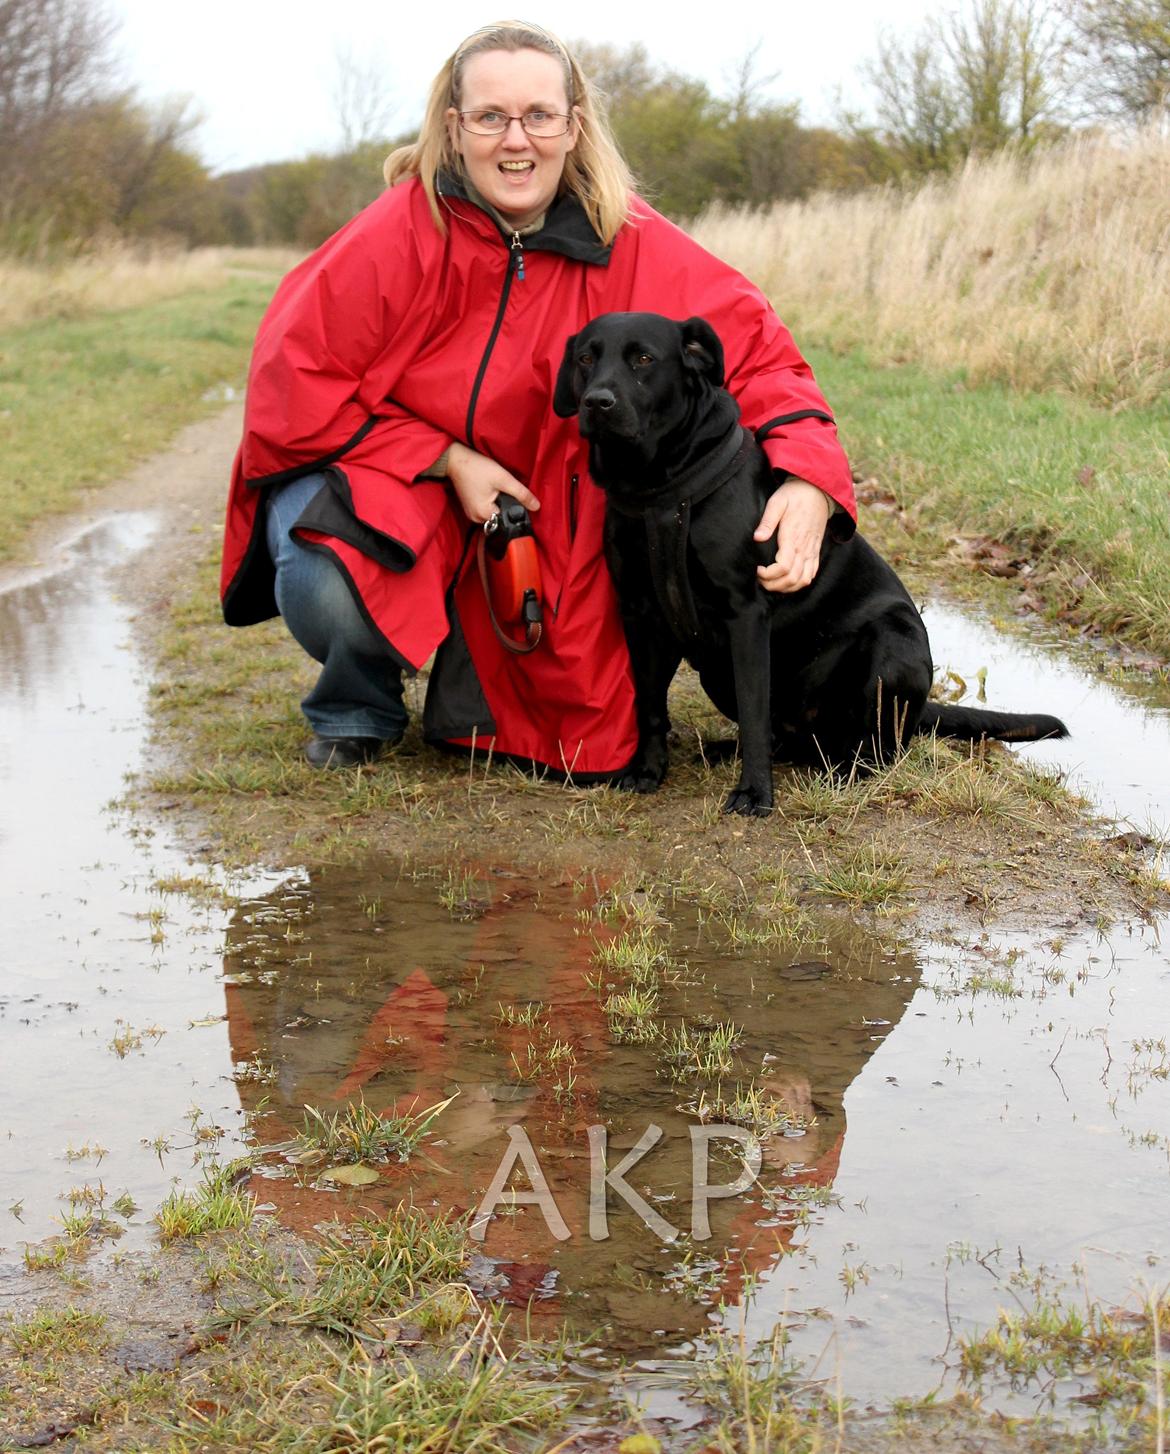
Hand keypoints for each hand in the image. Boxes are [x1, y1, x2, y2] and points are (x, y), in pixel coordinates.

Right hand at [446, 442, 539, 524]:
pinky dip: (490, 501)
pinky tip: (489, 489)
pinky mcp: (470, 508)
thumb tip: (537, 507)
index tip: (514, 497)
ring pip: (493, 513)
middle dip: (506, 505)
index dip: (515, 509)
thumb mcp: (503, 479)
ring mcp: (471, 514)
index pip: (507, 519)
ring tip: (494, 488)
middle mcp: (476, 519)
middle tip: (502, 488)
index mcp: (484, 515)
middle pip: (500, 517)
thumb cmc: (477, 468)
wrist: (455, 459)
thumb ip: (522, 494)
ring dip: (498, 503)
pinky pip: (485, 508)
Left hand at [754, 478, 830, 592]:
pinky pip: (811, 574)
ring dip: (786, 587)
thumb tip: (757, 538)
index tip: (757, 570)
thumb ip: (767, 521)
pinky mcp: (816, 551)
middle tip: (760, 580)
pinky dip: (799, 583)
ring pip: (803, 580)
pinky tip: (787, 581)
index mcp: (793, 537)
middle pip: (792, 578)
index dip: (768, 575)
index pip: (783, 567)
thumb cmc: (794, 495)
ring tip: (772, 583)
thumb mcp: (777, 502)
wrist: (818, 491)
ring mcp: (812, 551)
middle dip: (774, 585)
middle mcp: (804, 548)